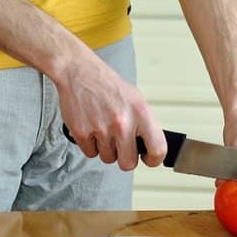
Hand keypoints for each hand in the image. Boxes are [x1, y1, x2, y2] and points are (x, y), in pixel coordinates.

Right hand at [54, 51, 166, 171]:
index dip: (153, 159)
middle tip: (121, 145)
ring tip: (104, 129)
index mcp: (141, 113)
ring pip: (108, 159)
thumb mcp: (136, 99)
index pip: (158, 150)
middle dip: (124, 157)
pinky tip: (92, 128)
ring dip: (106, 148)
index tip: (147, 158)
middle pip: (128, 164)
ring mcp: (101, 129)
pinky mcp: (82, 133)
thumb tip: (150, 146)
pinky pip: (90, 154)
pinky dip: (90, 145)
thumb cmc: (108, 85)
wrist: (79, 72)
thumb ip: (144, 123)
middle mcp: (122, 123)